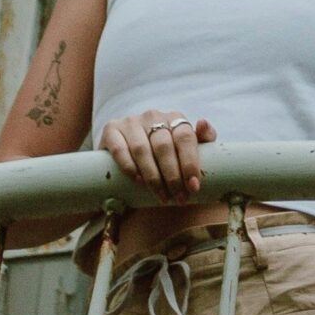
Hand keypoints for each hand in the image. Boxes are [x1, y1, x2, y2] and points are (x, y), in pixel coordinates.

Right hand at [101, 109, 217, 202]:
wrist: (130, 152)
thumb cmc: (164, 152)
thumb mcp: (186, 146)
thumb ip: (202, 138)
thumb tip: (203, 123)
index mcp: (175, 118)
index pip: (185, 137)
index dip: (190, 163)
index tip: (194, 186)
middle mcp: (153, 116)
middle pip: (164, 146)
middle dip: (173, 176)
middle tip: (178, 197)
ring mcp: (131, 122)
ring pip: (142, 150)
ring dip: (153, 176)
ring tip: (161, 195)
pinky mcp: (111, 130)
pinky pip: (119, 149)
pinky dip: (129, 166)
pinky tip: (138, 180)